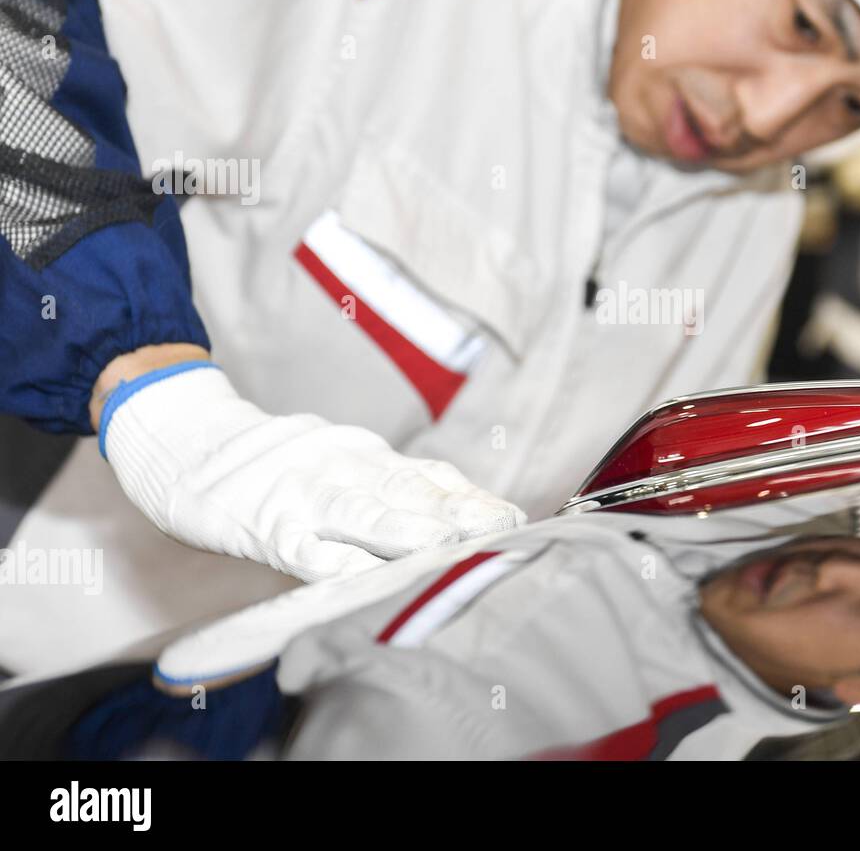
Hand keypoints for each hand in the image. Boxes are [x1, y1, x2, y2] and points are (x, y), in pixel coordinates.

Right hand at [100, 363, 525, 580]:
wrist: (186, 442)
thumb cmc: (276, 466)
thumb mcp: (339, 463)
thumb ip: (389, 488)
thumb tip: (457, 512)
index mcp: (364, 456)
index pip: (428, 475)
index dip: (471, 496)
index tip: (514, 516)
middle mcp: (342, 468)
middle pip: (407, 489)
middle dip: (457, 510)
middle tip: (500, 528)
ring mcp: (303, 494)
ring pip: (363, 512)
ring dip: (408, 530)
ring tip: (448, 545)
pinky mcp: (265, 523)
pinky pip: (304, 546)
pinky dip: (334, 561)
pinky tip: (363, 576)